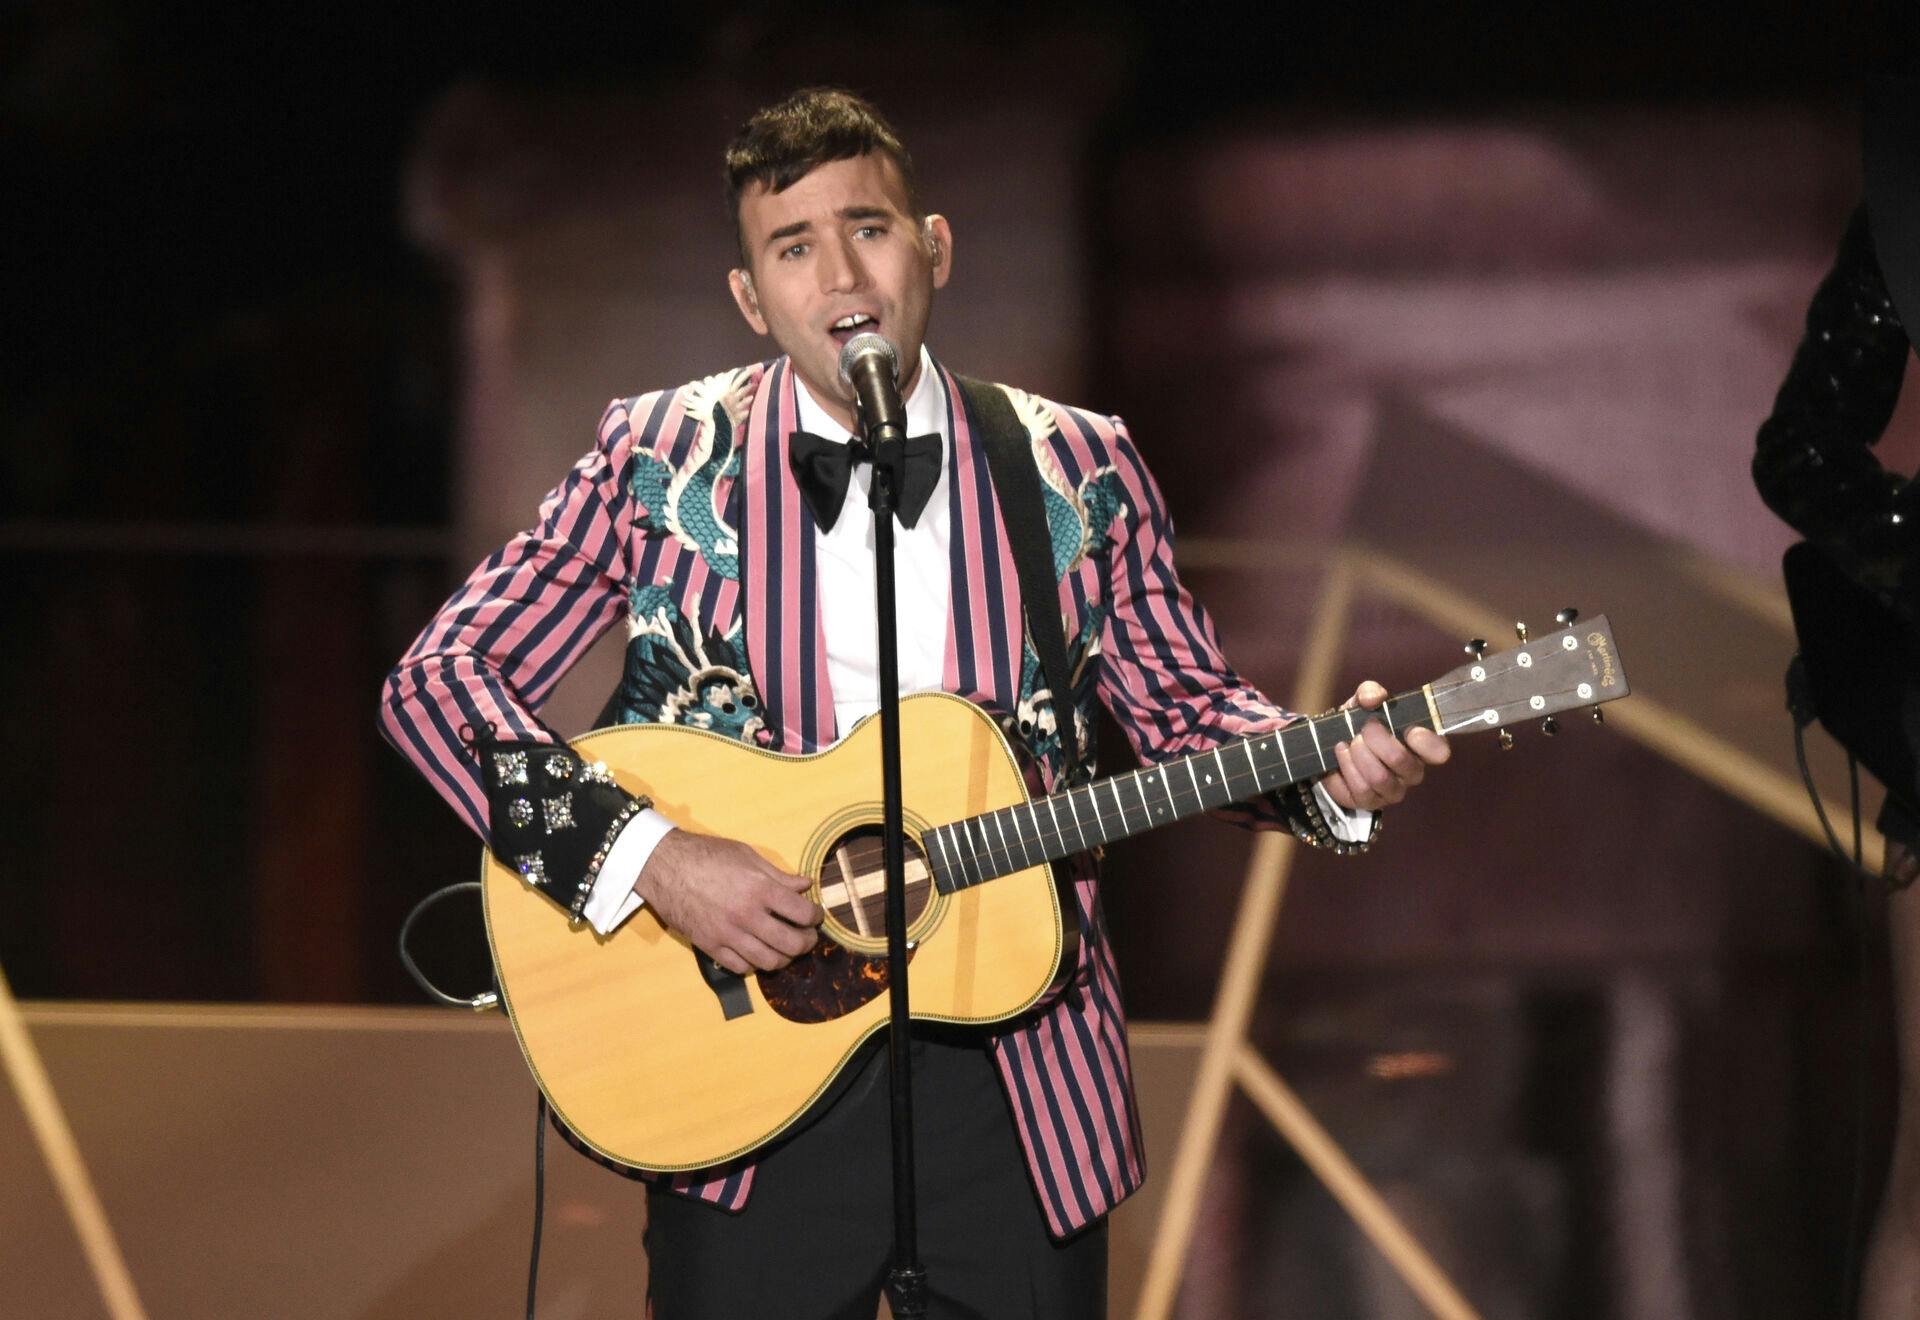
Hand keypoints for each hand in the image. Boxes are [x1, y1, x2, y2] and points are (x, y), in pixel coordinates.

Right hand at [633, 830, 822, 973]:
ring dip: (784, 957)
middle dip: (806, 943)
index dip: (815, 916)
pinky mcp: (710, 945)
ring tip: (785, 948)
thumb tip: (805, 885)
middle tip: (806, 936)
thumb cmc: (707, 855)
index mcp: (760, 889)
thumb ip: (778, 875)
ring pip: (769, 961)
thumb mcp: (747, 855)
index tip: (815, 915)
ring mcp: (728, 934)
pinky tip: (757, 952)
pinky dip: (754, 964)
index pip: (802, 913)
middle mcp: (747, 915)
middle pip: (791, 943)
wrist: (664, 866)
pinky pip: (741, 967)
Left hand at [1318, 680, 1451, 811]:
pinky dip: (1344, 770)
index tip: (1410, 730)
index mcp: (1419, 746)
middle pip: (1402, 762)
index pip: (1439, 751)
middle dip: (1378, 742)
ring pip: (1379, 779)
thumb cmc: (1358, 725)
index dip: (1428, 743)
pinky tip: (1339, 756)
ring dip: (1359, 757)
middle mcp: (1411, 772)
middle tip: (1363, 729)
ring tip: (1346, 743)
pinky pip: (1359, 792)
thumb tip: (1373, 698)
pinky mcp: (1369, 803)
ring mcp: (1391, 791)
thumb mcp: (1362, 703)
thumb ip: (1369, 692)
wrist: (1331, 747)